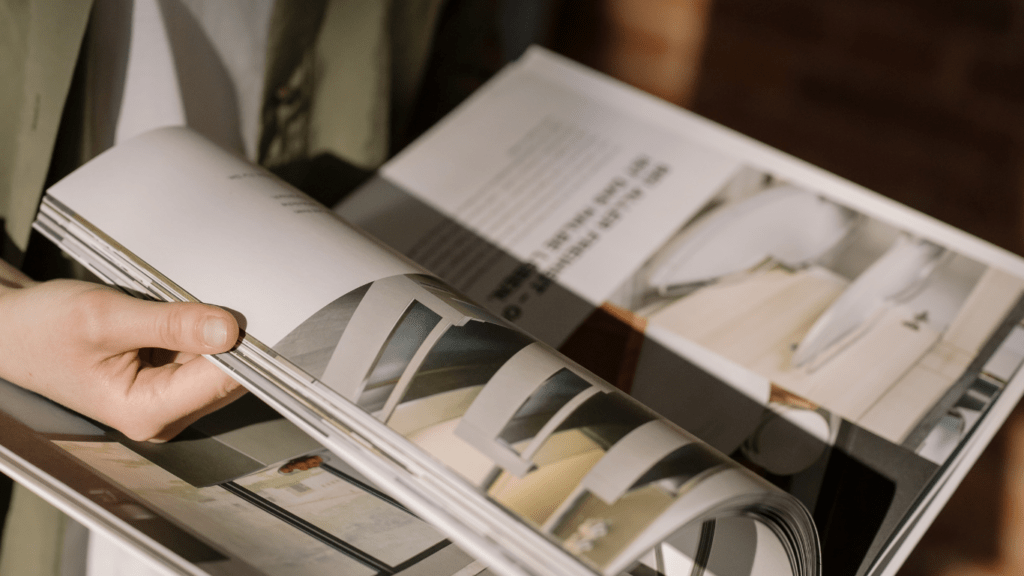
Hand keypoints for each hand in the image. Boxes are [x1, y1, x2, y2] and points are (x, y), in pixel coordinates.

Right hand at [0, 272, 242, 441]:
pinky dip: (205, 333)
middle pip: (227, 378)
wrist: (13, 329)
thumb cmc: (46, 327)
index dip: (249, 350)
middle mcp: (162, 416)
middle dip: (237, 340)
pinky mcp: (166, 383)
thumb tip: (229, 330)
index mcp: (146, 412)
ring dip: (220, 334)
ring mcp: (166, 400)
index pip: (221, 382)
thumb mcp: (107, 317)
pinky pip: (202, 357)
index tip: (273, 319)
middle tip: (251, 298)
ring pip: (219, 366)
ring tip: (209, 300)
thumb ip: (171, 324)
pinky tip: (194, 311)